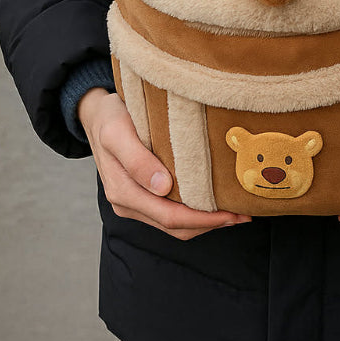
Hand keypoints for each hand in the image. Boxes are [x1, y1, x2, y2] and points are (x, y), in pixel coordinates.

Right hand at [78, 88, 249, 238]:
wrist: (96, 114)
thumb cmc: (111, 118)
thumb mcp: (118, 132)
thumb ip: (137, 160)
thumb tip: (163, 187)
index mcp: (123, 191)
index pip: (169, 216)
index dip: (204, 219)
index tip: (233, 213)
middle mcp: (128, 203)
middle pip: (175, 226)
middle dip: (211, 223)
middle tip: (244, 214)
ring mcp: (134, 202)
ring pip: (174, 225)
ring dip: (205, 222)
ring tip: (236, 212)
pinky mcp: (142, 196)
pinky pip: (169, 213)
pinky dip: (194, 213)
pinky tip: (214, 203)